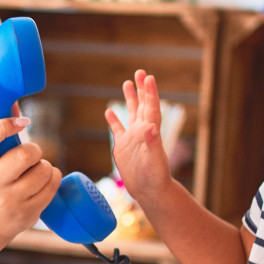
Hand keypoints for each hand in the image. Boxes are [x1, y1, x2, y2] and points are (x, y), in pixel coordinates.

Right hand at [0, 108, 61, 240]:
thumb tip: (14, 103)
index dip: (5, 125)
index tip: (24, 122)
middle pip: (24, 156)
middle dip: (34, 151)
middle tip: (31, 155)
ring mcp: (9, 201)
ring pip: (43, 171)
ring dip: (45, 166)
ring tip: (34, 171)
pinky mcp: (27, 213)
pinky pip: (52, 185)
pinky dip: (52, 178)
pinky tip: (41, 182)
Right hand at [105, 70, 172, 203]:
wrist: (149, 191)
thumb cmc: (155, 177)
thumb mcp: (154, 160)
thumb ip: (152, 143)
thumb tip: (151, 127)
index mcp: (151, 131)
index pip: (151, 107)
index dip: (150, 92)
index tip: (148, 77)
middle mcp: (142, 131)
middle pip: (142, 105)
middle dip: (141, 89)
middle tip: (140, 72)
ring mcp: (132, 138)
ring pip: (131, 113)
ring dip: (130, 99)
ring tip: (127, 83)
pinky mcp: (123, 147)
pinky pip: (117, 129)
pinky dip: (114, 120)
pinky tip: (109, 111)